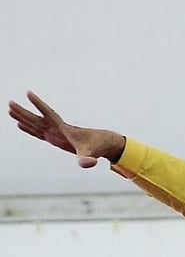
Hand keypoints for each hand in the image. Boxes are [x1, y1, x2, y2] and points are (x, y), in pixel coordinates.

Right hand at [8, 91, 124, 167]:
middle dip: (24, 111)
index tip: (29, 93)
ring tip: (9, 109)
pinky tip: (19, 124)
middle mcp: (58, 129)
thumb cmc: (97, 147)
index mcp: (64, 129)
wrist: (103, 143)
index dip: (39, 104)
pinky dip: (28, 128)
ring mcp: (55, 133)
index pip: (49, 114)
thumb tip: (90, 163)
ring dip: (23, 117)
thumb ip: (87, 159)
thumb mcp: (90, 154)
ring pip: (35, 124)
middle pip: (37, 118)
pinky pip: (38, 132)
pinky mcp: (55, 139)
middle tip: (10, 103)